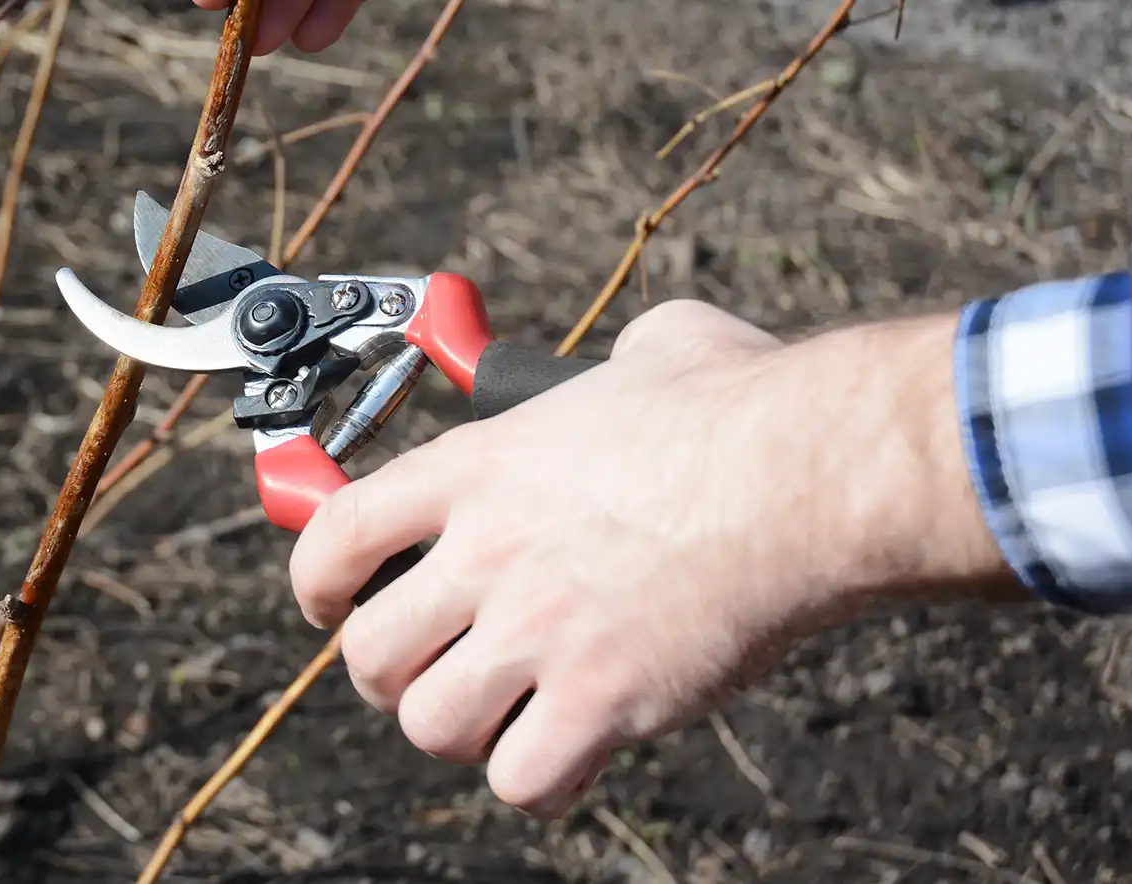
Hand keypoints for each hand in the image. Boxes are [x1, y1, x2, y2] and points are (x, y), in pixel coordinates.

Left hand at [288, 300, 1017, 816]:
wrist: (813, 471)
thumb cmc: (745, 405)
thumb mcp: (649, 351)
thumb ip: (606, 366)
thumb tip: (631, 364)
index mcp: (480, 467)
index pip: (336, 534)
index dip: (317, 582)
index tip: (329, 604)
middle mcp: (489, 551)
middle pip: (369, 652)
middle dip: (390, 674)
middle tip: (434, 670)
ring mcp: (539, 630)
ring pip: (430, 725)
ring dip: (463, 730)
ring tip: (506, 714)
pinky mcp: (603, 699)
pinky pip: (523, 780)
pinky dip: (541, 778)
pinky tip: (576, 750)